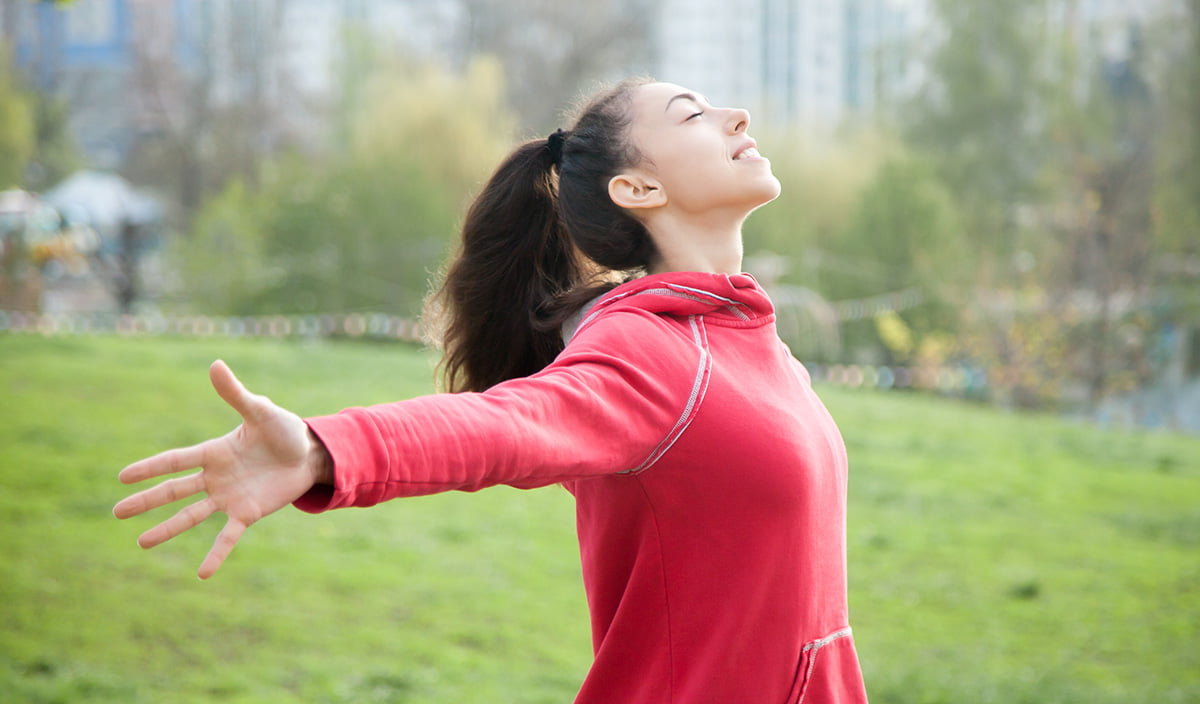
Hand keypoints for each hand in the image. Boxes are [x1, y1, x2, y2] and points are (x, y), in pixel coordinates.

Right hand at [113, 360, 332, 578]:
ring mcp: (229, 497)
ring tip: (141, 543)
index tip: (122, 477)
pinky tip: (202, 574)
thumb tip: (215, 364)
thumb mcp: (260, 411)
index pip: (175, 460)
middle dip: (146, 501)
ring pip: (192, 516)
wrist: (311, 454)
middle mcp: (216, 477)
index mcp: (214, 452)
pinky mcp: (248, 512)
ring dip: (167, 529)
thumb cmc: (284, 430)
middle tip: (116, 512)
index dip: (150, 468)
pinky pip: (228, 536)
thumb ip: (235, 394)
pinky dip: (216, 555)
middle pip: (174, 490)